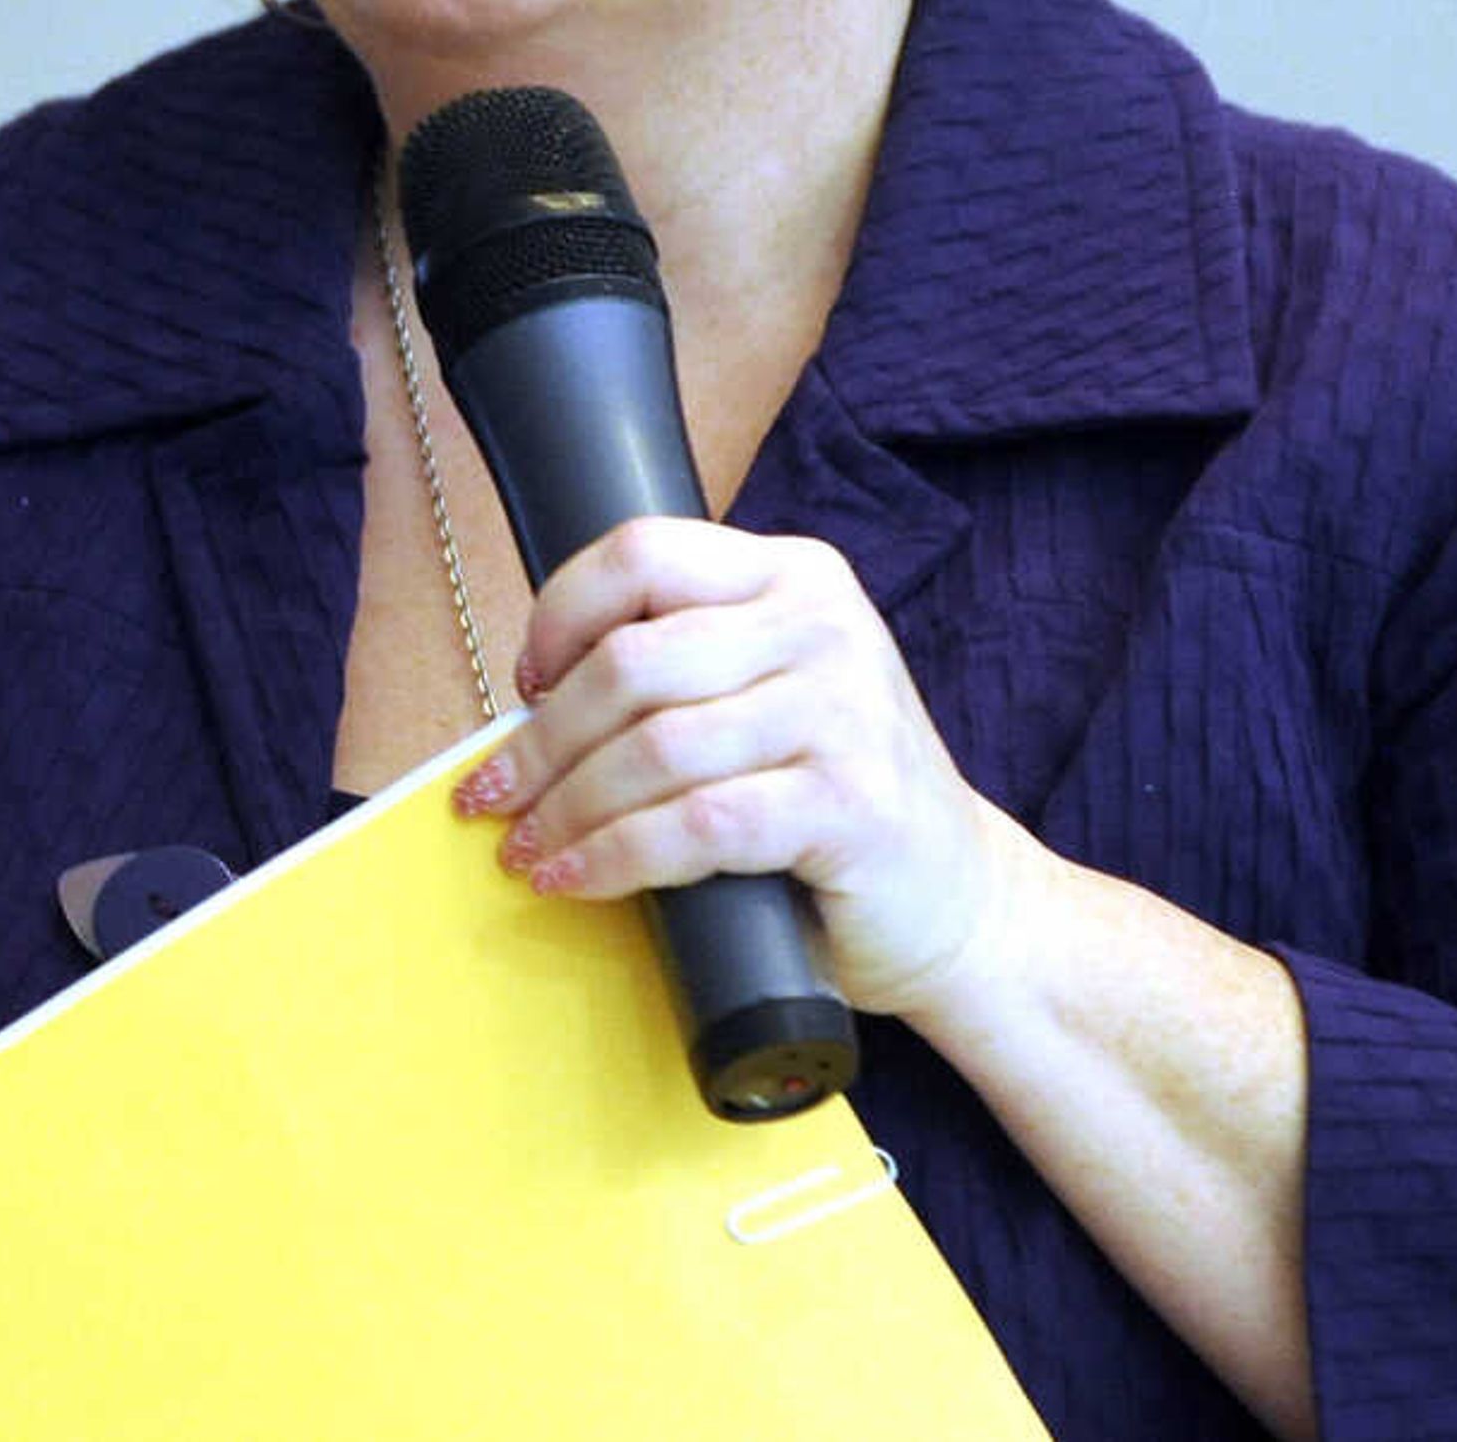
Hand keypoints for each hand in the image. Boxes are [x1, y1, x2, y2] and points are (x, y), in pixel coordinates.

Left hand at [453, 516, 1039, 1017]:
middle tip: (494, 796)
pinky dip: (615, 857)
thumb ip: (685, 669)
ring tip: (525, 850)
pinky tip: (577, 879)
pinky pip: (695, 825)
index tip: (522, 686)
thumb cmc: (838, 799)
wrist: (962, 902)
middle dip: (542, 740)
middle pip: (630, 661)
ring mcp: (844, 710)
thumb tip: (529, 706)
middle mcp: (822, 625)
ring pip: (653, 747)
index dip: (558, 617)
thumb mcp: (769, 695)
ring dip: (566, 809)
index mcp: (794, 574)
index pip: (640, 555)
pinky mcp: (848, 803)